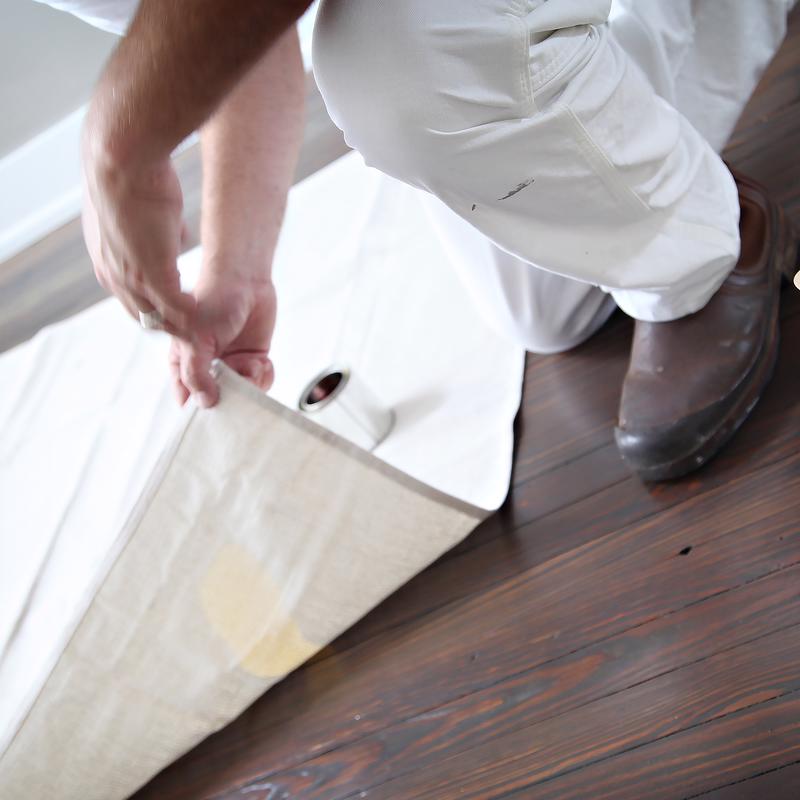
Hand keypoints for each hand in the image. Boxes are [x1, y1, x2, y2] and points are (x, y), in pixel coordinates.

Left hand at [81, 133, 196, 334]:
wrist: (122, 158)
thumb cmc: (131, 171)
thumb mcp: (143, 208)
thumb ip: (160, 228)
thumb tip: (178, 234)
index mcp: (106, 261)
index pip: (132, 300)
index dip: (158, 307)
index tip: (181, 307)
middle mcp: (114, 275)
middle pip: (145, 317)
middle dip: (172, 323)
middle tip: (200, 324)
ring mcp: (134, 278)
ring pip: (162, 318)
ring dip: (187, 324)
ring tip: (211, 322)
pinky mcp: (155, 275)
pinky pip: (180, 309)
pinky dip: (198, 316)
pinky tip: (215, 312)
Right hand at [169, 270, 276, 407]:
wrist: (243, 279)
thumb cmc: (211, 303)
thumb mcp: (195, 340)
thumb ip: (197, 374)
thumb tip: (205, 404)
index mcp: (185, 366)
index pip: (189, 400)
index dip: (201, 412)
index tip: (216, 414)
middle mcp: (208, 370)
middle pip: (220, 402)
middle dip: (233, 399)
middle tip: (241, 383)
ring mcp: (232, 366)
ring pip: (244, 395)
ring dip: (252, 383)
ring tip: (252, 364)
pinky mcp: (254, 360)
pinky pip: (261, 382)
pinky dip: (265, 375)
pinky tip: (263, 361)